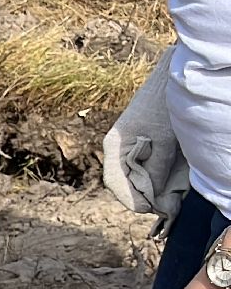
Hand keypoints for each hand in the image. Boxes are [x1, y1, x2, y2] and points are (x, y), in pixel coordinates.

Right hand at [103, 44, 190, 223]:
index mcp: (114, 146)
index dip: (131, 200)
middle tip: (161, 204)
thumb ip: (155, 170)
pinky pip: (139, 166)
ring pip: (132, 175)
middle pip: (122, 181)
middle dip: (140, 194)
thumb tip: (152, 197)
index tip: (150, 210)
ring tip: (164, 192)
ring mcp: (126, 145)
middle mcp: (116, 147)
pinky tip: (164, 177)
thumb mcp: (164, 142)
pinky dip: (151, 175)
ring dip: (147, 185)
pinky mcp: (139, 142)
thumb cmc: (165, 106)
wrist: (174, 79)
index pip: (114, 182)